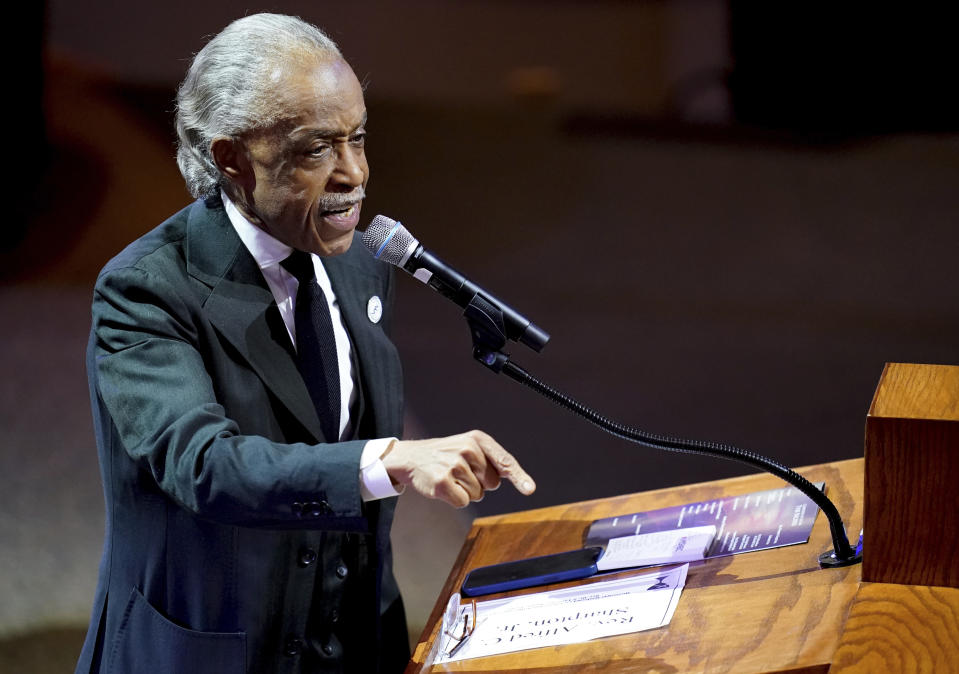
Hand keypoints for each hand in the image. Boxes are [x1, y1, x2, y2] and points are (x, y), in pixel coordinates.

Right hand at [381, 430, 535, 507]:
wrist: (412, 457)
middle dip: (480, 483)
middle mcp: (468, 449)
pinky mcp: (443, 482)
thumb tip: (521, 481)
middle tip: (461, 472)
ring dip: (466, 491)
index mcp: (477, 439)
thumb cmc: (447, 455)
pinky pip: (463, 502)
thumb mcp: (470, 447)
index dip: (519, 476)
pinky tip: (444, 486)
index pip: (504, 460)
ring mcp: (454, 465)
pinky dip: (455, 499)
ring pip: (478, 494)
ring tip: (450, 476)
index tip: (529, 489)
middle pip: (493, 483)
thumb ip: (494, 461)